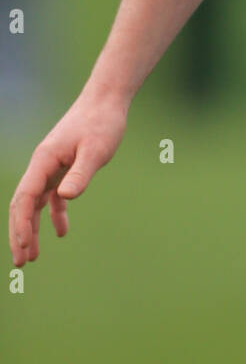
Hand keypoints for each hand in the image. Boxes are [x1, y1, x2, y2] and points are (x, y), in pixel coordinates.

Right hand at [9, 91, 127, 266]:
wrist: (107, 101)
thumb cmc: (102, 123)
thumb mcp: (95, 150)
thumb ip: (80, 174)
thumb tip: (65, 197)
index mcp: (43, 161)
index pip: (24, 197)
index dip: (20, 224)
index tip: (21, 246)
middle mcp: (42, 165)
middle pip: (24, 204)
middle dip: (20, 234)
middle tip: (21, 263)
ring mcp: (52, 166)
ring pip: (36, 203)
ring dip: (33, 228)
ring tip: (32, 256)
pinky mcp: (65, 167)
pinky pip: (54, 196)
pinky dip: (55, 213)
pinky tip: (62, 232)